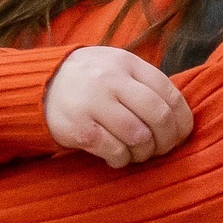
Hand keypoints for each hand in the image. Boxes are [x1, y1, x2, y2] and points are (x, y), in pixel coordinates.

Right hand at [44, 45, 193, 168]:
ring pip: (139, 137)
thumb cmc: (88, 80)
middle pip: (158, 116)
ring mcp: (93, 104)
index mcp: (126, 62)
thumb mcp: (116, 67)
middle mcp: (110, 80)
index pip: (169, 93)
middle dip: (168, 139)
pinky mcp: (80, 129)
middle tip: (163, 148)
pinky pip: (115, 151)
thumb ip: (145, 83)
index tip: (181, 134)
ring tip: (138, 153)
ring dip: (145, 152)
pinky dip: (123, 159)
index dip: (183, 119)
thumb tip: (180, 117)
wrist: (39, 86)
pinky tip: (118, 156)